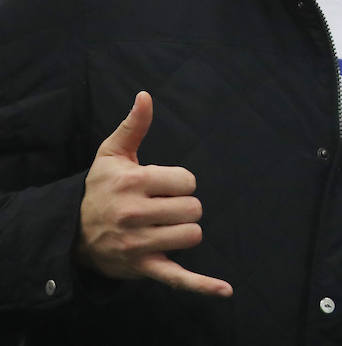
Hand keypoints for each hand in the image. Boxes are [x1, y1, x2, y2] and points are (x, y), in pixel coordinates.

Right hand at [75, 92, 231, 296]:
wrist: (71, 234)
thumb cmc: (99, 189)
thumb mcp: (111, 154)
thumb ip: (133, 126)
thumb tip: (146, 96)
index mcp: (132, 183)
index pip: (187, 181)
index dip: (182, 182)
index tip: (164, 186)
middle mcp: (134, 214)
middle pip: (193, 209)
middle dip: (185, 207)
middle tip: (164, 208)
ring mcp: (138, 244)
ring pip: (191, 235)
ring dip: (186, 231)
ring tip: (167, 227)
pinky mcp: (143, 268)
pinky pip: (178, 278)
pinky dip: (203, 286)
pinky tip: (225, 289)